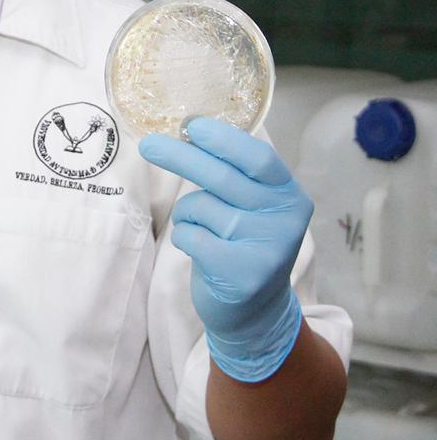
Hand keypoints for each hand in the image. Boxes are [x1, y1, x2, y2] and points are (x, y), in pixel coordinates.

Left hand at [139, 117, 311, 381]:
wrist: (255, 314)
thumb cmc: (243, 245)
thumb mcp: (250, 206)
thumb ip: (233, 174)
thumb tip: (189, 131)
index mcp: (289, 195)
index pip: (258, 158)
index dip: (224, 140)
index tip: (192, 125)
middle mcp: (284, 219)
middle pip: (222, 177)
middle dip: (180, 157)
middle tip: (150, 145)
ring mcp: (266, 248)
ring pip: (200, 207)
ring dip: (188, 214)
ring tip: (204, 231)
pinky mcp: (242, 273)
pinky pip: (191, 236)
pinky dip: (186, 237)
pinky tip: (202, 251)